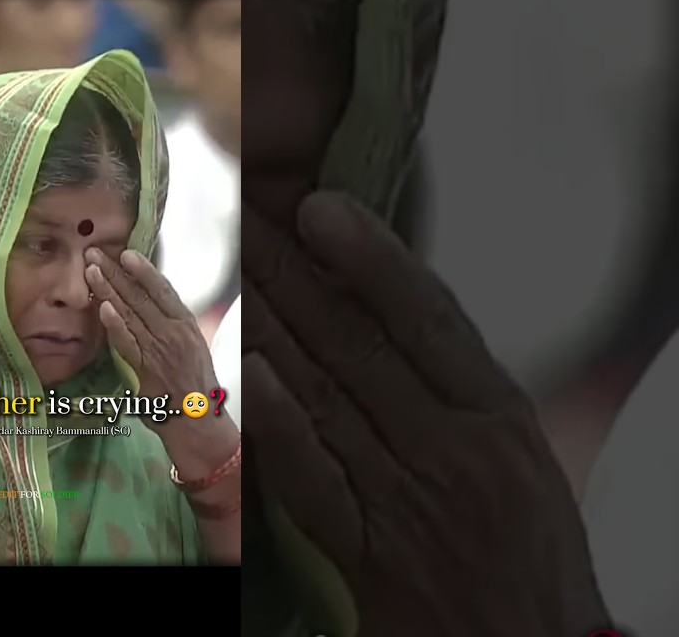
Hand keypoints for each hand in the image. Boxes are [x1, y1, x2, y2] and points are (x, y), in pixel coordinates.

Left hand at [84, 249, 221, 429]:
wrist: (199, 421)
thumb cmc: (193, 384)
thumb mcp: (190, 345)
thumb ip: (169, 324)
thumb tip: (146, 302)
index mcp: (185, 324)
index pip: (162, 289)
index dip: (143, 269)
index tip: (125, 252)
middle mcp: (173, 332)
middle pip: (140, 296)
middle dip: (115, 272)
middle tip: (93, 252)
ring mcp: (159, 350)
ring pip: (130, 314)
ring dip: (108, 290)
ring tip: (90, 270)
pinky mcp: (146, 370)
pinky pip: (127, 344)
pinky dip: (115, 325)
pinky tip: (103, 308)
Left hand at [241, 192, 611, 636]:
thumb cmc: (526, 553)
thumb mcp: (518, 457)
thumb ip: (457, 391)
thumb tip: (389, 312)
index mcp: (498, 420)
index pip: (427, 320)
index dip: (371, 259)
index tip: (320, 207)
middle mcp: (454, 451)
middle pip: (361, 345)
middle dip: (298, 277)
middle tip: (250, 216)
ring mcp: (409, 502)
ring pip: (330, 396)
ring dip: (275, 327)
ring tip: (234, 268)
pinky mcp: (371, 554)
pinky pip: (318, 479)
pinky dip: (284, 423)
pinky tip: (250, 370)